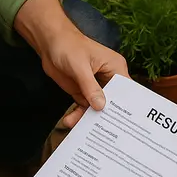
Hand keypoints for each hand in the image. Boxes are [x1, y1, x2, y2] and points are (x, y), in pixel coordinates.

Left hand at [16, 0, 129, 128]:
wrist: (48, 42)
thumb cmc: (68, 46)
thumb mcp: (80, 67)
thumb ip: (90, 87)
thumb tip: (100, 107)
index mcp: (115, 68)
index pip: (126, 91)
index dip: (128, 107)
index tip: (126, 124)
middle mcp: (109, 79)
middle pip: (114, 103)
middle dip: (108, 117)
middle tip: (104, 133)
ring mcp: (96, 87)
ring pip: (98, 108)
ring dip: (89, 118)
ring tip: (80, 128)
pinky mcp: (83, 92)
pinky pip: (84, 108)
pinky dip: (78, 115)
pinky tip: (70, 121)